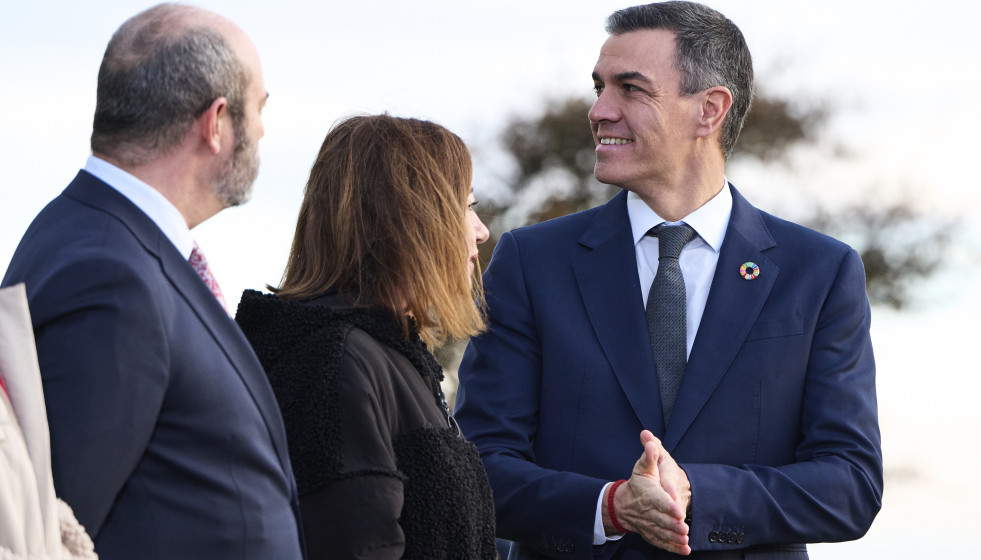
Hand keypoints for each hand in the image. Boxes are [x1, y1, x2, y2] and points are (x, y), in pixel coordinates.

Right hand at [603, 431, 690, 554]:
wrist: (624, 505)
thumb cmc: (638, 483)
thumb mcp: (643, 466)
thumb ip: (650, 453)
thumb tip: (649, 438)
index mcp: (648, 493)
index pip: (657, 499)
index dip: (667, 505)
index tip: (677, 510)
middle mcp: (647, 510)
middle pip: (660, 518)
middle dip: (672, 524)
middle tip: (684, 527)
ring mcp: (649, 524)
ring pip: (662, 531)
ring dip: (673, 536)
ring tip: (685, 538)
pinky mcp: (652, 534)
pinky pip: (662, 542)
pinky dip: (673, 547)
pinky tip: (684, 549)